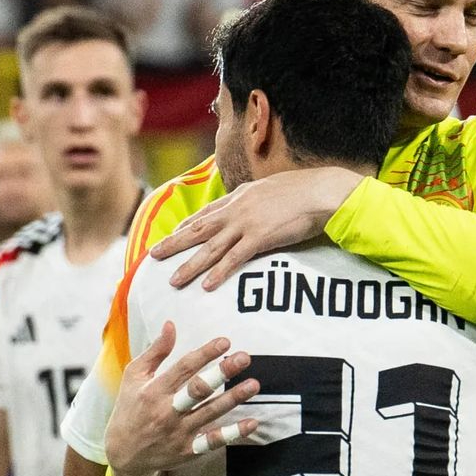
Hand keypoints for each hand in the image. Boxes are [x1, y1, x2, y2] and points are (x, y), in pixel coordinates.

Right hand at [104, 322, 259, 475]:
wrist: (123, 455)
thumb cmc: (130, 408)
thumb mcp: (134, 377)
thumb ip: (155, 351)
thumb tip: (171, 324)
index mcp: (153, 390)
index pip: (183, 368)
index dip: (205, 353)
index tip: (225, 342)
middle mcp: (166, 411)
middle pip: (198, 389)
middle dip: (222, 372)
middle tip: (244, 358)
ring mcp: (178, 432)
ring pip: (210, 412)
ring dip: (234, 398)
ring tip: (253, 384)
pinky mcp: (188, 450)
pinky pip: (213, 441)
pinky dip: (233, 433)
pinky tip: (252, 423)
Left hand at [150, 167, 363, 289]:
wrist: (321, 192)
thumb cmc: (303, 191)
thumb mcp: (272, 190)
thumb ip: (257, 200)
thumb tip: (253, 206)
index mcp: (240, 196)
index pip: (207, 214)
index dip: (187, 227)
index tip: (172, 236)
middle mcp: (237, 209)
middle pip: (199, 229)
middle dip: (175, 244)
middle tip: (154, 256)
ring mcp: (247, 223)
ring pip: (211, 247)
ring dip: (190, 265)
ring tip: (174, 280)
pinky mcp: (261, 237)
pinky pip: (235, 258)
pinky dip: (220, 272)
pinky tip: (208, 285)